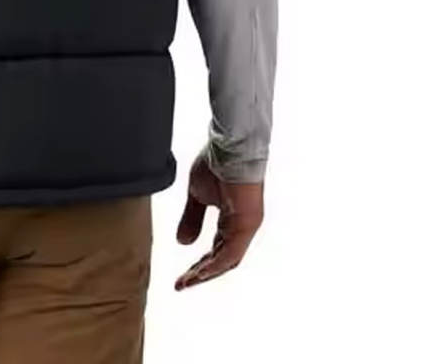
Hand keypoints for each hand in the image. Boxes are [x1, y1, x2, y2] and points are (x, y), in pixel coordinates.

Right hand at [175, 152, 263, 290]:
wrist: (229, 146)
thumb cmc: (215, 163)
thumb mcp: (196, 195)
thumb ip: (192, 219)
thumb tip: (183, 243)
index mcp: (231, 221)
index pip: (216, 250)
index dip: (199, 264)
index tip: (182, 276)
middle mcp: (241, 228)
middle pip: (223, 260)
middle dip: (201, 273)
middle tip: (182, 284)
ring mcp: (246, 227)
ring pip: (228, 260)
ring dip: (207, 272)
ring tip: (188, 281)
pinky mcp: (247, 223)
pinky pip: (232, 252)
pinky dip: (216, 264)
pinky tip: (201, 272)